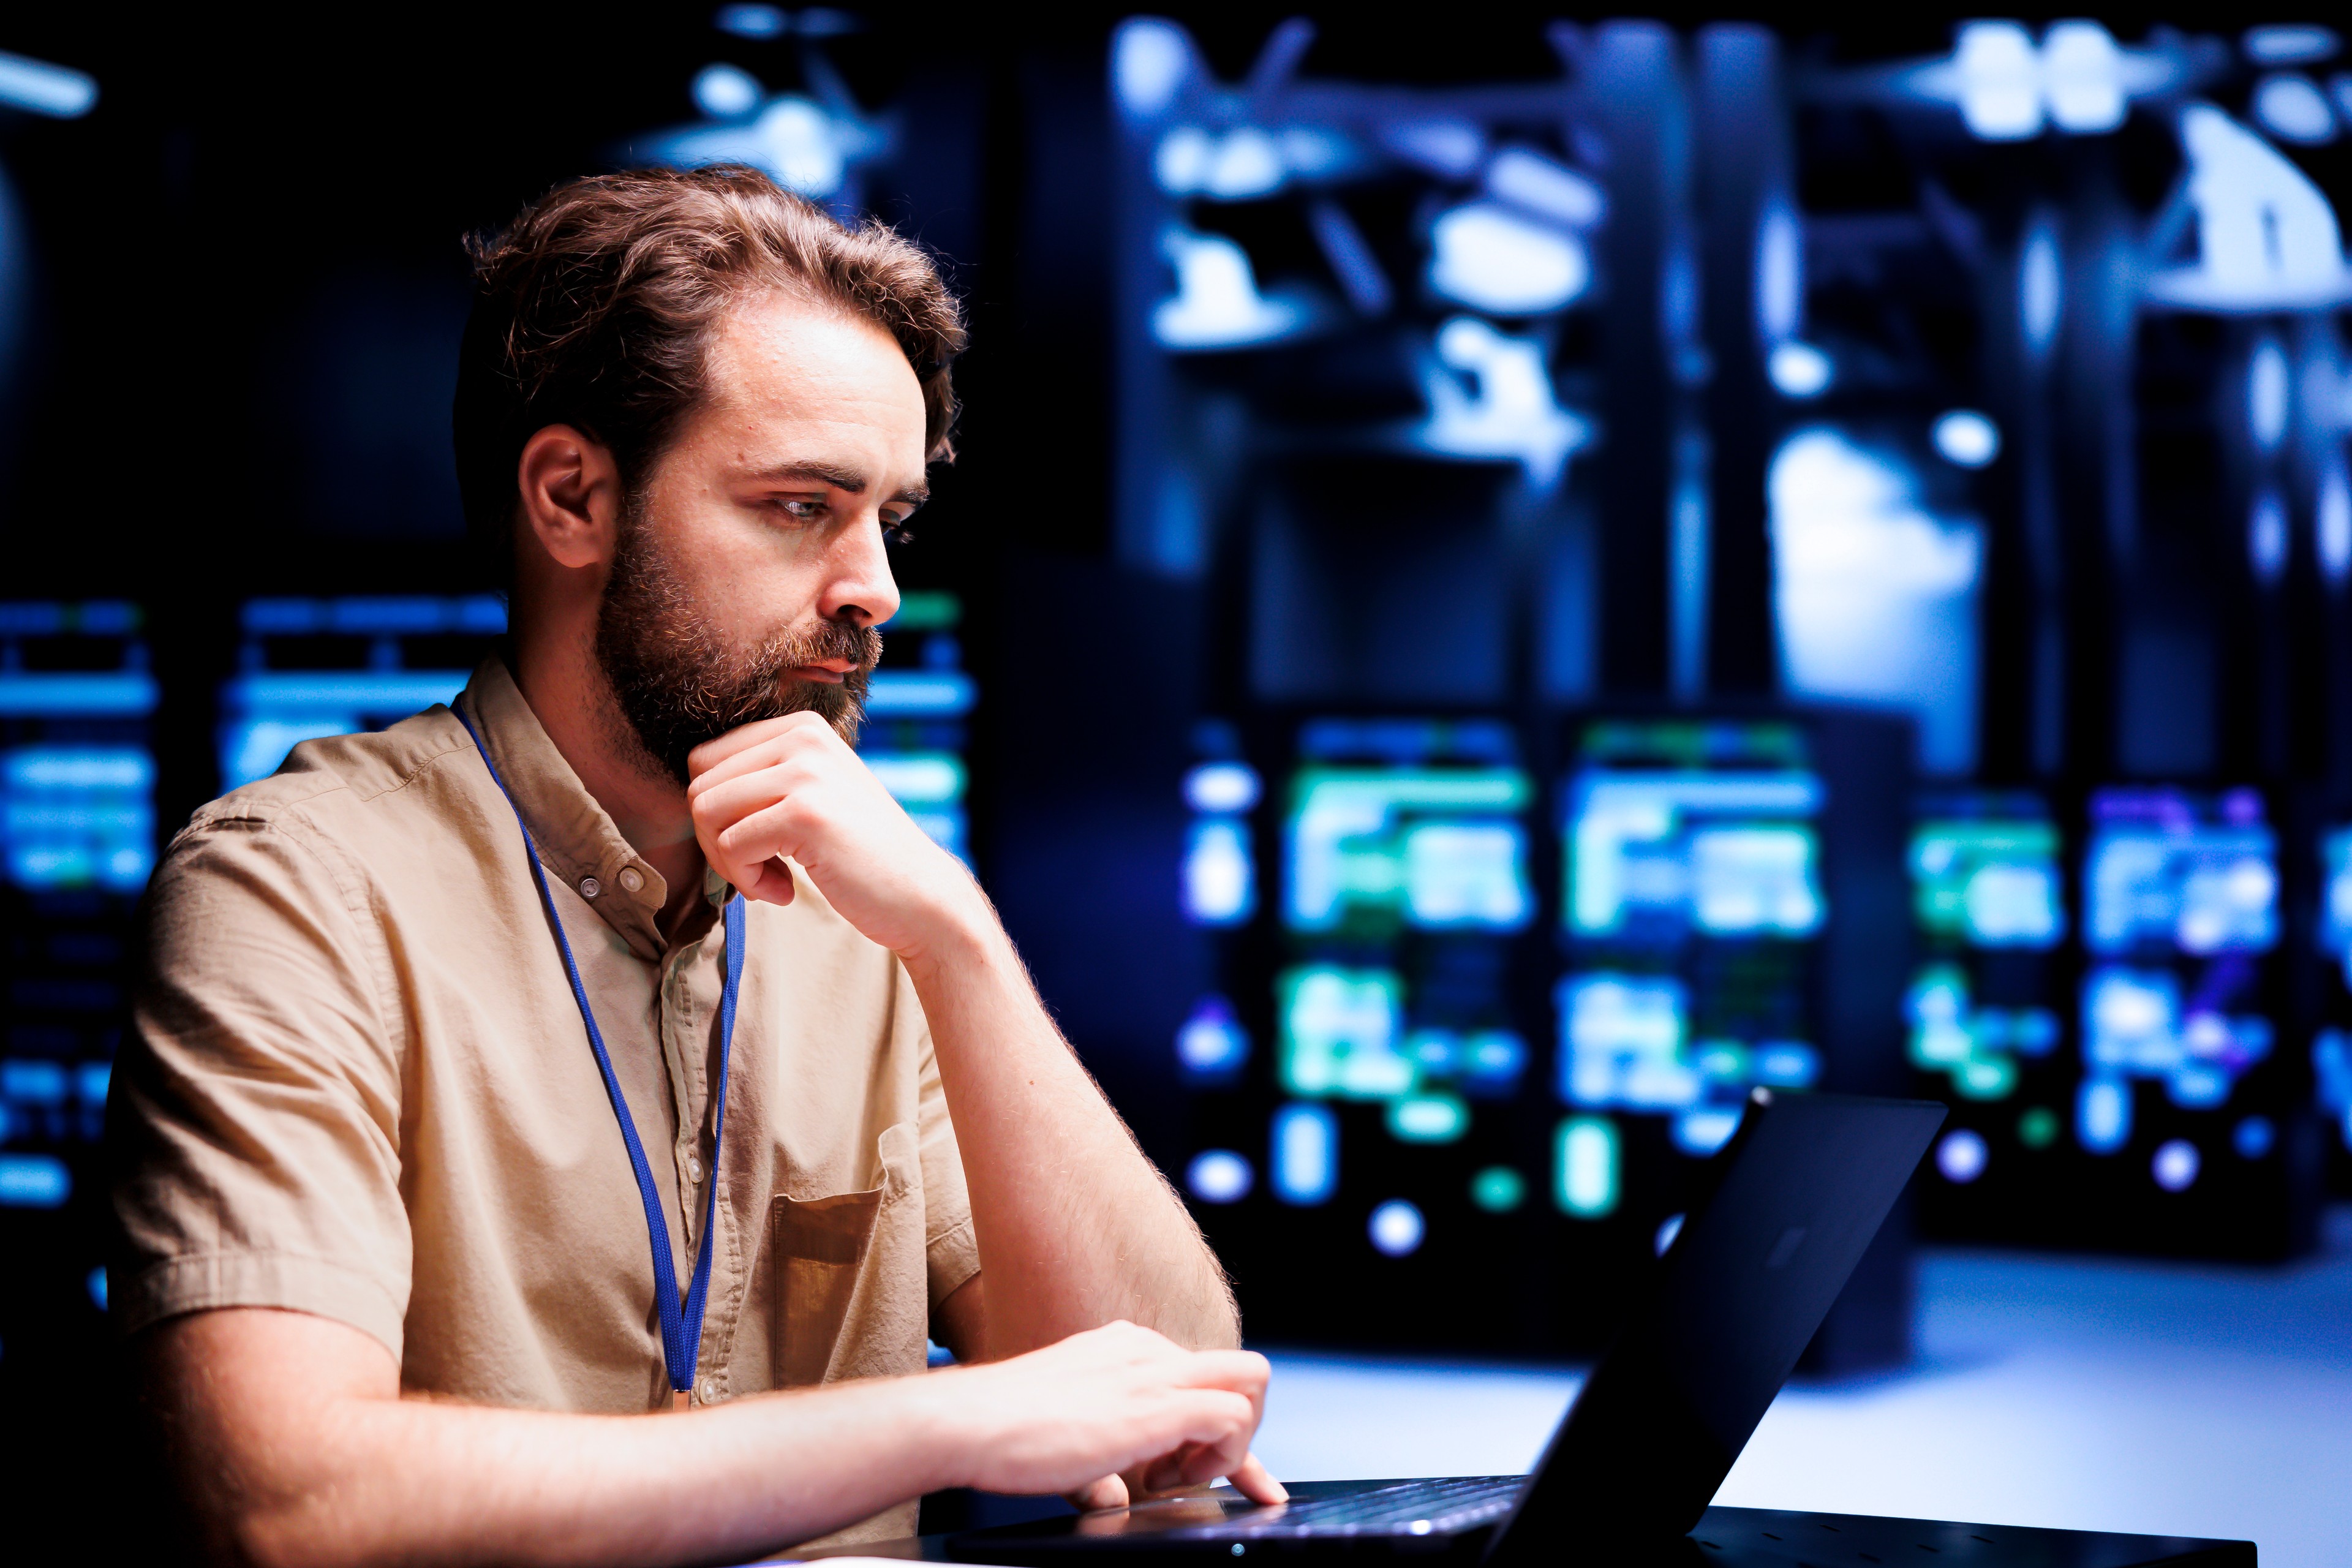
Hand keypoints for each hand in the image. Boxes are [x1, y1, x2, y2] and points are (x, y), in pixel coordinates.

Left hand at [685, 713, 985, 959]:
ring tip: (771, 879)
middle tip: (758, 868)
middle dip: (715, 838)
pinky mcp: (804, 813)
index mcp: (802, 726)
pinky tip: (784, 892)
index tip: (757, 842)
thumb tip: (690, 790)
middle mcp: (803, 736)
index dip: (716, 812)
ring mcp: (805, 772)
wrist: (921, 895)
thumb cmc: (861, 856)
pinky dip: (747, 881)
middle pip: (699, 784)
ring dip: (728, 862)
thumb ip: (763, 779)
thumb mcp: (814, 794)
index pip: (706, 758)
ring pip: (705, 813)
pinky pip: (730, 846)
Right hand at [928, 1321, 1286, 1505]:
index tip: (1228, 1472)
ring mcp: (1155, 1371)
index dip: (1226, 1429)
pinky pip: (1231, 1417)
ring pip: (1250, 1381)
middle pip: (1241, 1370)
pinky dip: (1225, 1457)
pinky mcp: (1159, 1404)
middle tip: (1198, 1472)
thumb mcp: (1066, 1440)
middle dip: (1242, 1426)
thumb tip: (1111, 1496)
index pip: (1202, 1378)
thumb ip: (1097, 1467)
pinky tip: (1174, 1479)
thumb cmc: (1002, 1431)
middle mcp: (1147, 1349)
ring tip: (1177, 1477)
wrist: (971, 1421)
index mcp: (1126, 1349)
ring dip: (1234, 1442)